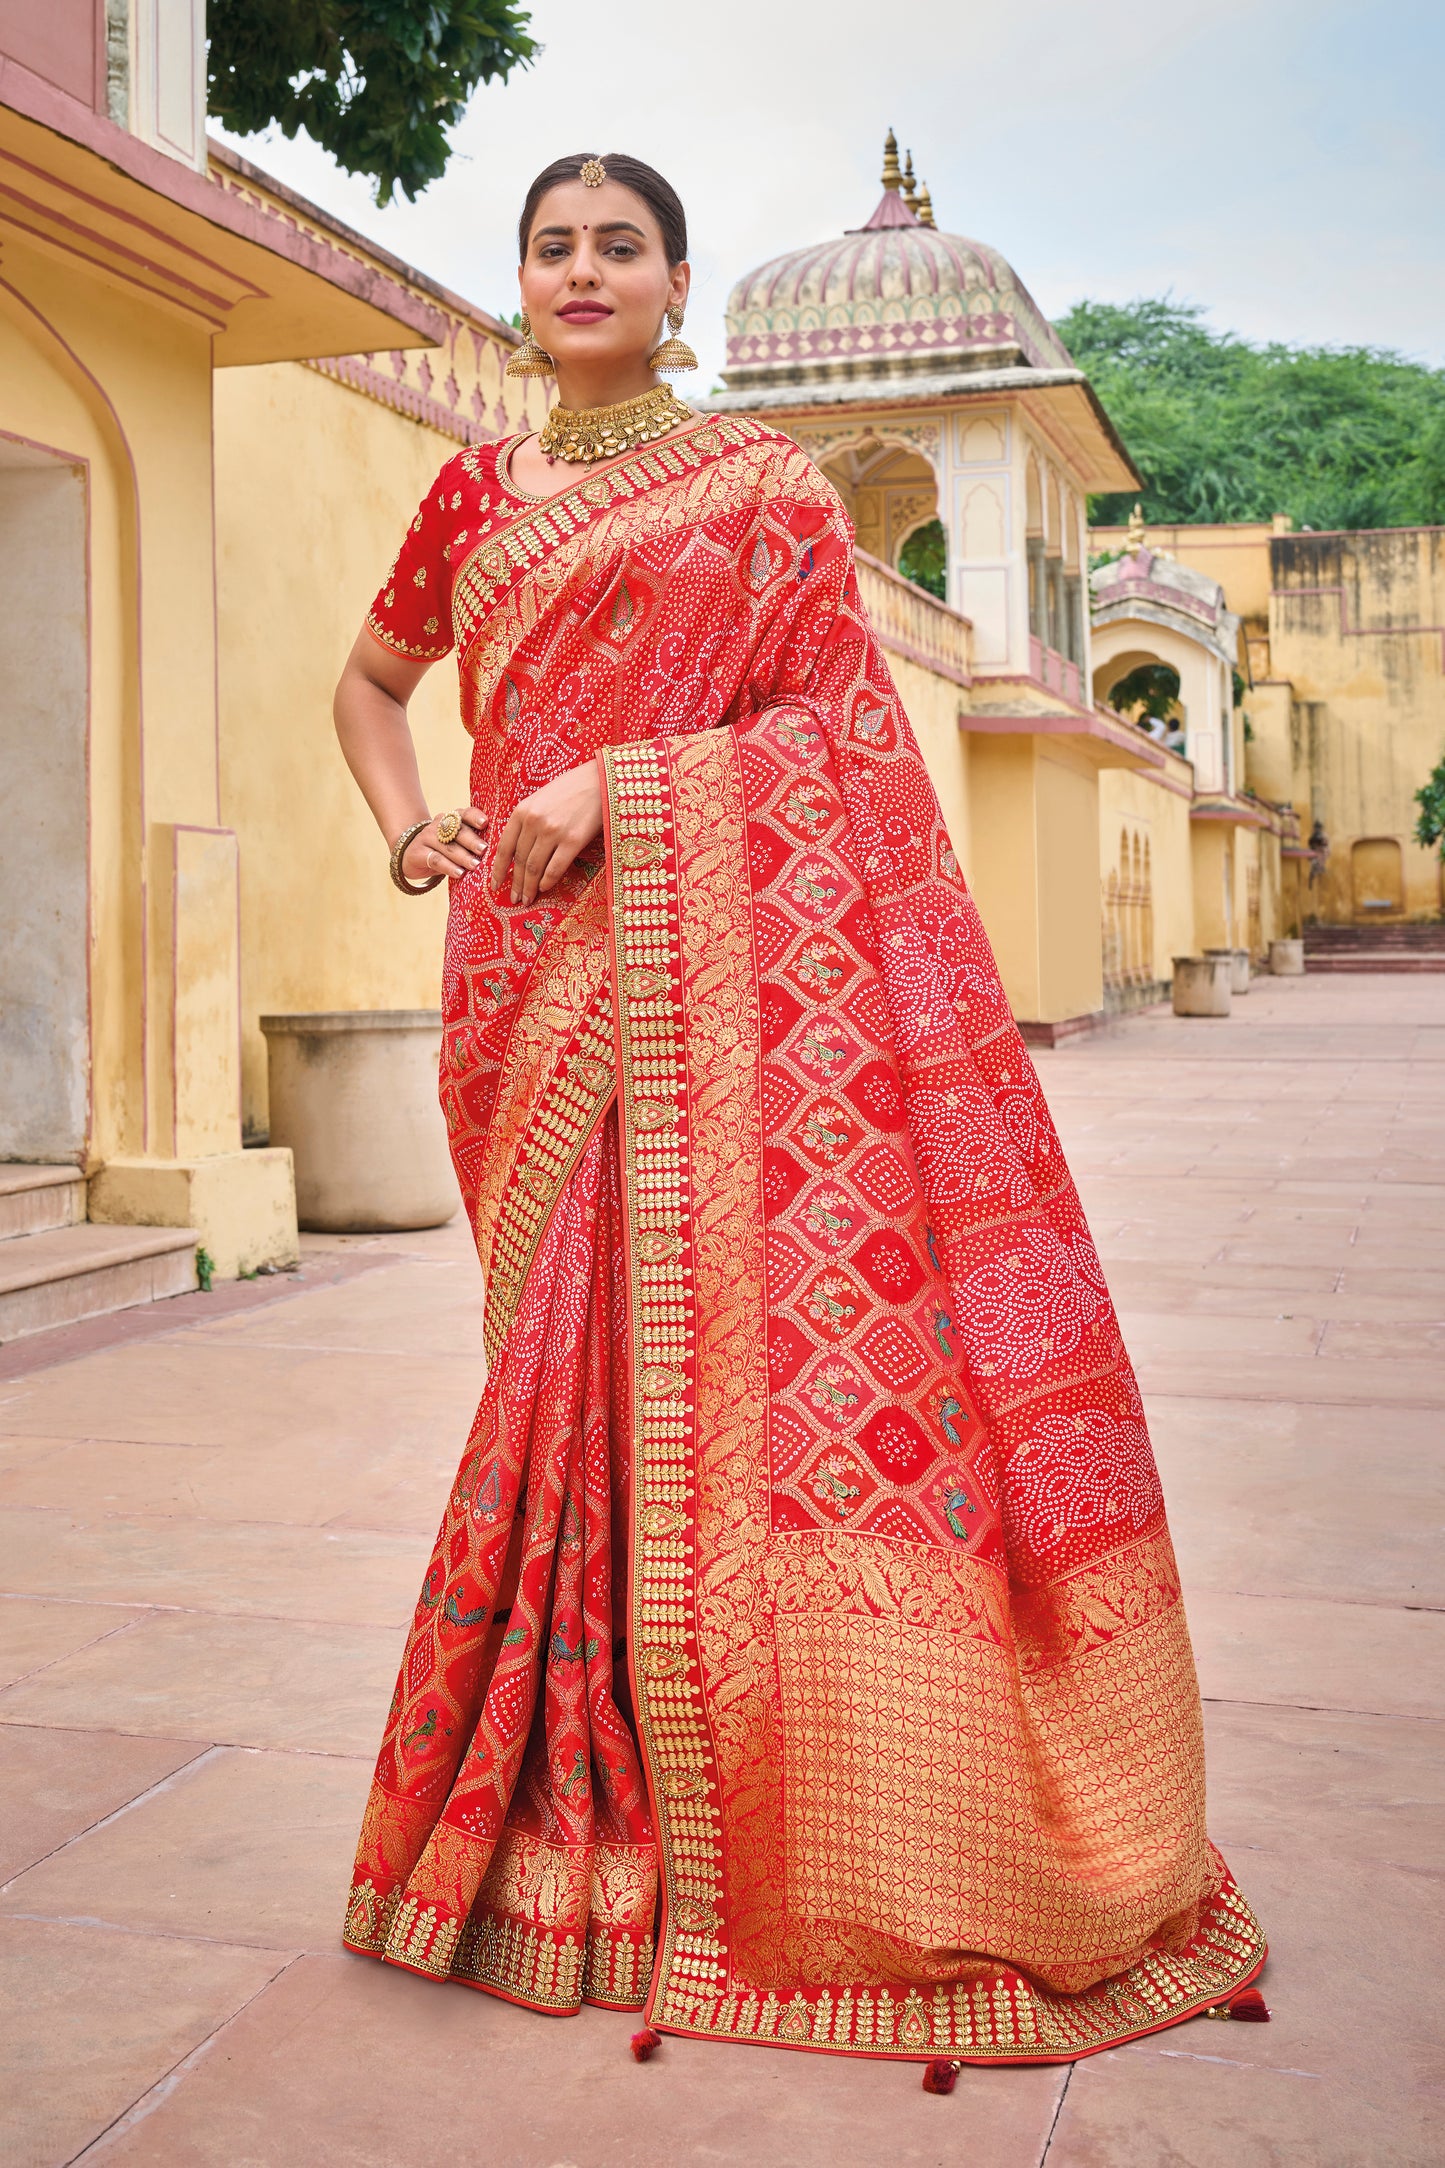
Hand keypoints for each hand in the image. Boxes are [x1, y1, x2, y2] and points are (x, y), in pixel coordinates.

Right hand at [401, 806, 487, 884]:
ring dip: (462, 856)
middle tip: (483, 850)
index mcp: (453, 819)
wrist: (410, 854)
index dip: (475, 817)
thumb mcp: (457, 843)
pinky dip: (448, 867)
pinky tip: (459, 873)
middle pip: (458, 830)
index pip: (466, 813)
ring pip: (448, 846)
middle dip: (472, 840)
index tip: (485, 823)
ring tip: (475, 865)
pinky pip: (436, 859)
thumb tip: (499, 855)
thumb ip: (474, 843)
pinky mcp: (418, 853)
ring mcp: (427, 837)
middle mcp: (439, 824)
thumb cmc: (444, 850)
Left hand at [492, 762, 602, 905]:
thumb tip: (519, 850)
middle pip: (519, 860)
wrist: (600, 780)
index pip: (504, 847)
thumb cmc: (571, 788)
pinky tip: (544, 888)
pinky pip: (555, 868)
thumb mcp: (540, 799)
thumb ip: (527, 820)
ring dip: (529, 887)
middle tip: (513, 899)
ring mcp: (553, 832)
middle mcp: (534, 822)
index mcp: (522, 811)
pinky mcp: (573, 840)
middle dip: (515, 883)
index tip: (495, 885)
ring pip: (534, 867)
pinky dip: (547, 881)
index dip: (498, 870)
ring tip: (527, 899)